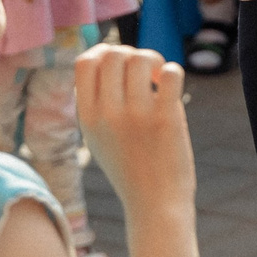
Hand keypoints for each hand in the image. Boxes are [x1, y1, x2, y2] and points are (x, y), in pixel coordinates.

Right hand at [74, 43, 195, 211]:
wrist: (154, 205)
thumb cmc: (130, 168)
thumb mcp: (98, 138)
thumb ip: (97, 102)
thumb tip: (108, 56)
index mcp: (87, 118)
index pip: (84, 62)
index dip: (103, 52)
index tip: (120, 63)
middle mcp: (108, 114)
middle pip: (114, 54)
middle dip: (132, 54)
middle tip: (145, 71)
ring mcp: (137, 115)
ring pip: (142, 58)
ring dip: (155, 61)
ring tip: (159, 78)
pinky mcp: (166, 118)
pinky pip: (171, 73)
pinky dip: (173, 71)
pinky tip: (171, 87)